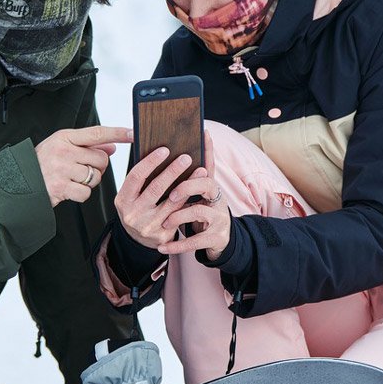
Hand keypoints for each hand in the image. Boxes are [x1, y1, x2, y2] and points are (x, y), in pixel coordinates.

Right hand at [35, 126, 132, 207]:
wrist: (18, 182)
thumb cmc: (42, 163)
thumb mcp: (62, 147)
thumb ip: (87, 146)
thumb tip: (112, 146)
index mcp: (64, 137)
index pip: (97, 133)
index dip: (117, 133)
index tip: (133, 132)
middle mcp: (64, 150)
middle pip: (101, 158)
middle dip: (98, 166)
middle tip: (82, 169)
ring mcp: (62, 169)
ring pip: (95, 176)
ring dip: (89, 181)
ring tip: (73, 178)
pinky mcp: (61, 187)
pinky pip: (86, 193)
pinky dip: (80, 194)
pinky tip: (68, 189)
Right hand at [116, 134, 228, 256]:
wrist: (139, 240)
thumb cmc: (138, 209)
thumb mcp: (131, 197)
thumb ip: (141, 181)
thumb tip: (160, 153)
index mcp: (123, 201)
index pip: (136, 176)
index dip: (151, 162)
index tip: (165, 149)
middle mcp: (133, 215)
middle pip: (156, 188)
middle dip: (172, 171)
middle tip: (186, 157)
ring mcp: (148, 226)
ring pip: (172, 202)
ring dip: (188, 184)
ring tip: (200, 170)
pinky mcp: (163, 235)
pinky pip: (179, 214)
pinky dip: (190, 199)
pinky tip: (199, 189)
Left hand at [156, 131, 229, 260]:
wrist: (220, 241)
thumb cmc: (203, 213)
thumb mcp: (200, 195)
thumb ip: (191, 177)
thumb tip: (180, 151)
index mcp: (212, 187)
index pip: (209, 165)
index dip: (207, 151)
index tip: (202, 136)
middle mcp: (219, 199)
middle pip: (206, 184)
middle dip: (186, 186)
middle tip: (171, 194)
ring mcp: (219, 219)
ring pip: (199, 212)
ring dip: (179, 216)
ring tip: (164, 223)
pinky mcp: (215, 238)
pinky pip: (194, 241)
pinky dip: (176, 245)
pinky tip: (162, 247)